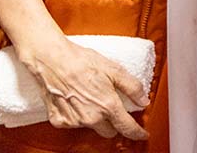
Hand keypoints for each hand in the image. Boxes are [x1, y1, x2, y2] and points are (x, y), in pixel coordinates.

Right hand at [19, 37, 148, 139]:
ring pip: (91, 127)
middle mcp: (91, 117)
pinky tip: (76, 100)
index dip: (137, 133)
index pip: (126, 127)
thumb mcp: (115, 70)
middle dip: (113, 123)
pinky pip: (73, 124)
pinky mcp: (59, 121)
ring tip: (90, 97)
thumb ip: (133, 87)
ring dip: (94, 118)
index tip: (142, 134)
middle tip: (112, 107)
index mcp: (107, 106)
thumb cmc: (82, 62)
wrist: (53, 61)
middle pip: (109, 131)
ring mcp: (74, 121)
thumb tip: (143, 100)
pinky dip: (77, 115)